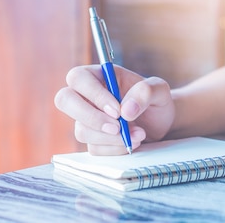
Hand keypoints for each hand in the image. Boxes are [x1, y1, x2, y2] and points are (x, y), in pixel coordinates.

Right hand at [54, 65, 174, 154]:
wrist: (160, 123)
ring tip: (139, 134)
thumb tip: (126, 110)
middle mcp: (87, 96)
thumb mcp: (160, 90)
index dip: (93, 94)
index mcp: (99, 76)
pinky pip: (94, 148)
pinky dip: (115, 149)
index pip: (78, 78)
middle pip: (64, 100)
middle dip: (90, 117)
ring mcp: (87, 119)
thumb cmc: (156, 101)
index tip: (118, 111)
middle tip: (117, 127)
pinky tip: (132, 142)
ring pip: (81, 130)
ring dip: (110, 138)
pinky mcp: (93, 139)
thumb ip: (146, 92)